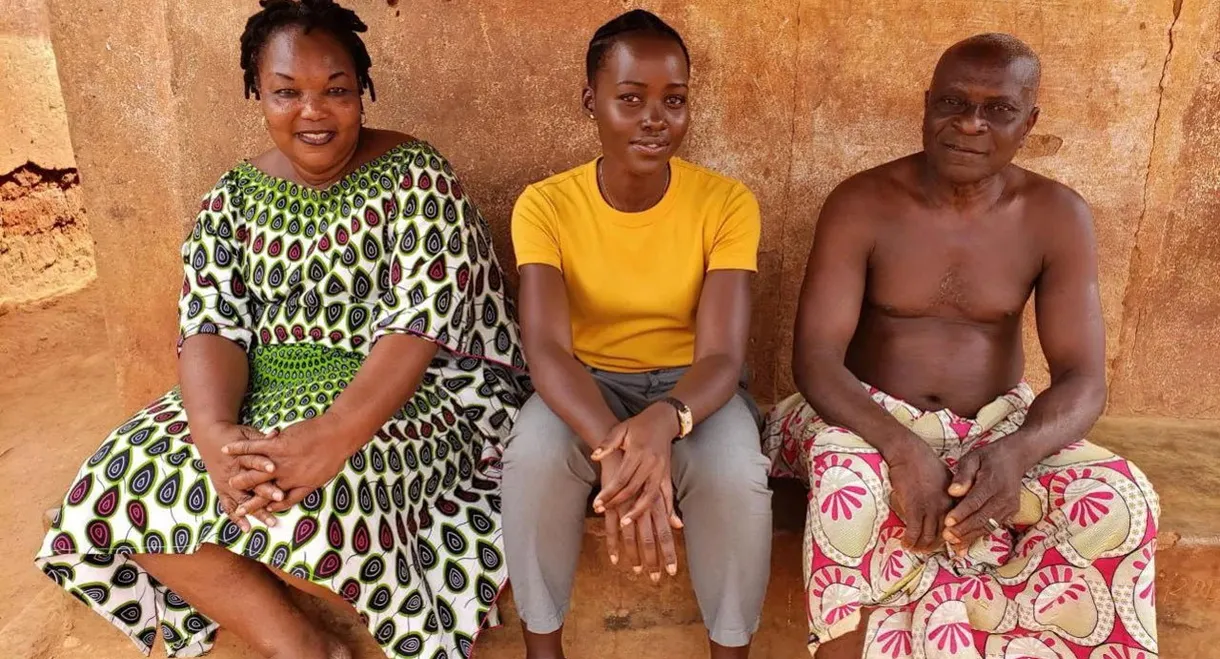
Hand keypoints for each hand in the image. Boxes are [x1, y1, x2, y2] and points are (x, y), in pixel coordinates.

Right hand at [192, 422, 283, 531]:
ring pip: (243, 500)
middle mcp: (233, 472)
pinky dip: (237, 518)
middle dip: (265, 491)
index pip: (253, 460)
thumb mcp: (248, 434)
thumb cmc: (235, 435)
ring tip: (272, 521)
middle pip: (250, 483)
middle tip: (280, 497)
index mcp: (240, 455)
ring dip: (257, 511)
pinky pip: (229, 507)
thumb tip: (277, 434)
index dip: (263, 464)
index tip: (274, 468)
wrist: (211, 438)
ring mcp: (227, 483)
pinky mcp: (222, 490)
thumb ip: (262, 439)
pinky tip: (247, 529)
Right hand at [223, 414, 358, 514]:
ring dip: (239, 474)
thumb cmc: (332, 458)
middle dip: (244, 496)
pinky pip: (254, 447)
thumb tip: (281, 506)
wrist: (338, 436)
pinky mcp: (277, 444)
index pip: (270, 500)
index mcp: (293, 485)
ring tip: (228, 479)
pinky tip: (228, 449)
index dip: (256, 507)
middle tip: (233, 505)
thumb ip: (298, 494)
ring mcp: (279, 460)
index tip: (244, 514)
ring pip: (252, 469)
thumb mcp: (318, 481)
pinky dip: (239, 448)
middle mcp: (283, 476)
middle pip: (258, 488)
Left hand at [591, 403, 681, 525]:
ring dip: (638, 512)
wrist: (663, 420)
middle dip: (617, 503)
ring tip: (624, 523)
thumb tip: (594, 456)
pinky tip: (663, 522)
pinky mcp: (668, 474)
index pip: (621, 479)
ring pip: (650, 496)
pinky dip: (666, 509)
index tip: (597, 504)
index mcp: (638, 452)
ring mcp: (661, 470)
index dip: (608, 493)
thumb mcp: (621, 429)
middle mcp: (650, 463)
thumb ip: (607, 443)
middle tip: (602, 512)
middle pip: (633, 489)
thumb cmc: (639, 425)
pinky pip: (667, 494)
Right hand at [598, 452, 680, 581]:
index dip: (669, 552)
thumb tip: (679, 525)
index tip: (672, 570)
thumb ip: (668, 507)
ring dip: (635, 556)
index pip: (665, 534)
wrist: (621, 450)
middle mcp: (644, 508)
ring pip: (633, 537)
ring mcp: (627, 507)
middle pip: (651, 539)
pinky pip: (612, 529)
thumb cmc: (641, 469)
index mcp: (656, 504)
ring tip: (637, 571)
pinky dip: (614, 544)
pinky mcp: (612, 505)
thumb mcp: (659, 487)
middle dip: (654, 560)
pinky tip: (615, 558)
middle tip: (656, 579)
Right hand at [885, 437, 954, 552]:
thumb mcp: (944, 478)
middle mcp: (946, 506)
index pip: (959, 524)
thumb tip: (944, 507)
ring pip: (929, 536)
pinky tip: (904, 542)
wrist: (909, 452)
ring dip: (921, 546)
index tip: (953, 549)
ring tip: (914, 549)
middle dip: (936, 547)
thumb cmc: (923, 462)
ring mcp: (931, 507)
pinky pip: (914, 531)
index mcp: (954, 499)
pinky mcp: (915, 506)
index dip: (956, 539)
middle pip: (945, 534)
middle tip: (926, 551)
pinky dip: (910, 540)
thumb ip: (948, 494)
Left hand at [943, 441, 1023, 553]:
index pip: (976, 501)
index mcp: (993, 482)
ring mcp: (1010, 506)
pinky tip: (964, 544)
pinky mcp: (1011, 513)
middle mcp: (1004, 497)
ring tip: (952, 543)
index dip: (961, 513)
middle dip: (963, 529)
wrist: (1014, 458)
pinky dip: (978, 536)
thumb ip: (963, 475)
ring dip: (970, 536)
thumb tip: (952, 492)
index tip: (947, 522)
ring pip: (988, 526)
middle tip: (946, 536)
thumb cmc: (988, 457)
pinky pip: (992, 527)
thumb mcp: (972, 458)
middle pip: (982, 517)